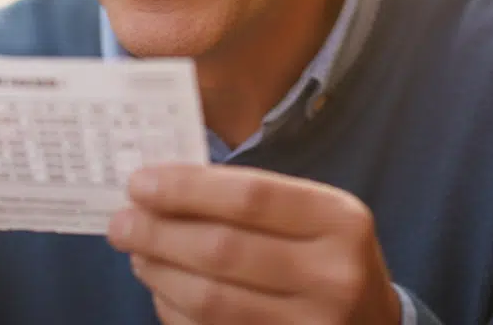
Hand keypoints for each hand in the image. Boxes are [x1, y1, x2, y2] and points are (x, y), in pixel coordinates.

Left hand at [108, 164, 400, 324]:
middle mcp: (333, 275)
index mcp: (339, 220)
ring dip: (159, 274)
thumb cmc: (326, 254)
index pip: (250, 197)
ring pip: (211, 301)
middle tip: (121, 222)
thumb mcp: (312, 214)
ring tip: (136, 253)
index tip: (139, 183)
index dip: (186, 189)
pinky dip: (174, 310)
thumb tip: (159, 189)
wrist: (371, 322)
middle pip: (223, 251)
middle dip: (158, 233)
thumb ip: (248, 199)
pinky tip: (161, 288)